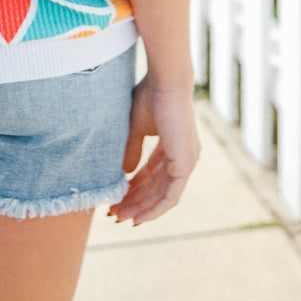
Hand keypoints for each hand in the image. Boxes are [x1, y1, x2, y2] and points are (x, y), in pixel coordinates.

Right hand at [108, 73, 199, 224]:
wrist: (164, 83)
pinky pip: (170, 197)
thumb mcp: (135, 128)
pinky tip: (138, 216)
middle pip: (157, 189)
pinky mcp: (185, 165)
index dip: (134, 188)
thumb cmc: (150, 97)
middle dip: (134, 202)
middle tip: (114, 214)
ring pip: (163, 197)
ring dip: (141, 209)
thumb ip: (131, 150)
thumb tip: (125, 173)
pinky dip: (154, 209)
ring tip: (119, 217)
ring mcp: (187, 162)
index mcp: (174, 146)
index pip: (154, 175)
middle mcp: (184, 157)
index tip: (115, 198)